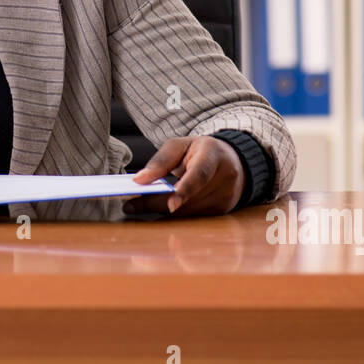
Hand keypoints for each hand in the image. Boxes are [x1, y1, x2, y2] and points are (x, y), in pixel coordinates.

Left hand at [124, 136, 247, 216]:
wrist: (232, 160)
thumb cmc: (199, 151)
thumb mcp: (179, 145)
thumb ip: (160, 161)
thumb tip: (139, 180)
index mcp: (213, 155)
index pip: (200, 175)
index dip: (185, 190)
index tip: (170, 205)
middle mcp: (225, 178)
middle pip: (189, 199)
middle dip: (158, 204)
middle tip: (131, 206)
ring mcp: (226, 197)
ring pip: (189, 213)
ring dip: (162, 212)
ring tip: (139, 207)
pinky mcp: (222, 211)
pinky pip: (193, 218)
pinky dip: (175, 216)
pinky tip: (160, 212)